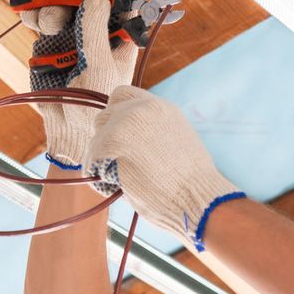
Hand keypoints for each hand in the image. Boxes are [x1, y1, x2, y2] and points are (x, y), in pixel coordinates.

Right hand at [29, 0, 137, 168]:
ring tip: (48, 26)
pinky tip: (29, 17)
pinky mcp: (52, 39)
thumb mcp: (99, 68)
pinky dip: (33, 12)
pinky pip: (42, 15)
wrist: (69, 128)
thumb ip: (95, 32)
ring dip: (51, 3)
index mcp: (120, 30)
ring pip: (62, 0)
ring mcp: (74, 30)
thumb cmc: (95, 104)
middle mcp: (99, 25)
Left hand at [85, 87, 241, 251]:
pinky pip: (92, 158)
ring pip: (97, 138)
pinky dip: (98, 175)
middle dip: (106, 139)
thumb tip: (130, 145)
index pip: (122, 95)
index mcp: (161, 108)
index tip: (117, 136)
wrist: (200, 197)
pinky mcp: (115, 140)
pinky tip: (112, 187)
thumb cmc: (192, 184)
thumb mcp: (176, 144)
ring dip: (102, 159)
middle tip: (114, 163)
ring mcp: (127, 121)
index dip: (115, 116)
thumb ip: (152, 135)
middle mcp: (143, 107)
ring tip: (118, 180)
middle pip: (105, 116)